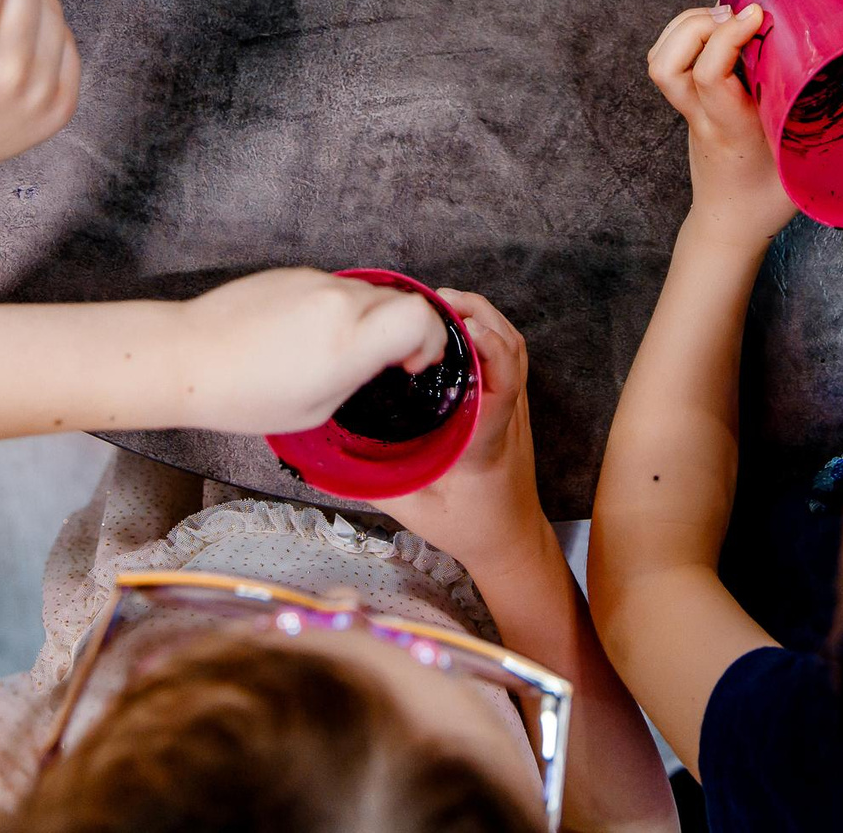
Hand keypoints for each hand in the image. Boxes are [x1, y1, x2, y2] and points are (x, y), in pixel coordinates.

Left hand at [169, 270, 450, 435]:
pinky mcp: (292, 272)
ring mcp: (315, 282)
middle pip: (401, 300)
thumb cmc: (244, 396)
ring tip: (337, 351)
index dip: (432, 338)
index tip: (413, 362)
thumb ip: (358, 375)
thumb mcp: (315, 408)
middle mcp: (338, 302)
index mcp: (348, 342)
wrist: (187, 356)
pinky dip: (337, 309)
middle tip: (386, 361)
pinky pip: (334, 288)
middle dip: (405, 331)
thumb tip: (377, 357)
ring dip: (370, 319)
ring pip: (368, 292)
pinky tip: (305, 336)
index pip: (421, 316)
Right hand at [381, 293, 554, 573]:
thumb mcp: (413, 511)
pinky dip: (487, 332)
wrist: (509, 542)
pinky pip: (510, 357)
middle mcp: (508, 418)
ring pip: (514, 348)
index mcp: (485, 444)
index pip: (502, 386)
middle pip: (511, 350)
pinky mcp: (513, 406)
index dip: (488, 348)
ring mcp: (516, 409)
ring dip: (484, 317)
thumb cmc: (467, 529)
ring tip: (441, 304)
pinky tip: (456, 328)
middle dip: (477, 314)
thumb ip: (373, 479)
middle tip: (432, 300)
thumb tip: (325, 450)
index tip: (458, 324)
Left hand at [648, 3, 797, 248]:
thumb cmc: (769, 198)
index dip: (728, 36)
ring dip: (686, 25)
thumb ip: (821, 127)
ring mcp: (687, 110)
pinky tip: (716, 30)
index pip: (709, 76)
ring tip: (726, 17)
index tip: (758, 15)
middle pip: (667, 63)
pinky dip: (683, 34)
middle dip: (697, 24)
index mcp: (732, 129)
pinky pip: (666, 60)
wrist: (729, 224)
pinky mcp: (685, 104)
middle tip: (737, 14)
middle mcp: (701, 116)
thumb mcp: (804, 164)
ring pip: (659, 59)